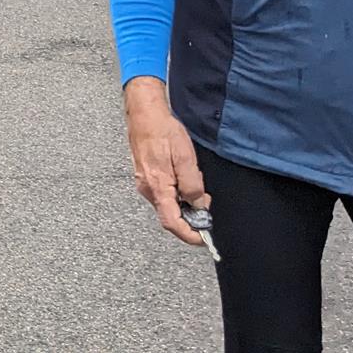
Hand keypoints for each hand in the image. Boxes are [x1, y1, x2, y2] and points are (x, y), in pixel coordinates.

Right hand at [123, 77, 208, 245]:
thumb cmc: (162, 131)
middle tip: (208, 205)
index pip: (172, 223)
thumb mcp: (185, 157)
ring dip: (185, 204)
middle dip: (191, 217)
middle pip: (170, 216)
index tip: (204, 240)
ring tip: (199, 188)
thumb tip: (198, 206)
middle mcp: (148, 189)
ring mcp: (145, 183)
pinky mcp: (146, 176)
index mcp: (157, 187)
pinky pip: (164, 194)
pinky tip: (187, 181)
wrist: (144, 113)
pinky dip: (178, 195)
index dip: (189, 235)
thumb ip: (192, 185)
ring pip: (168, 204)